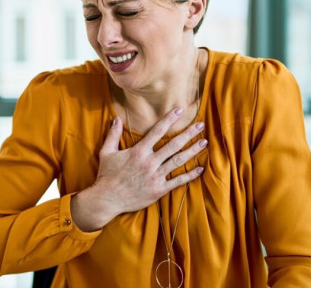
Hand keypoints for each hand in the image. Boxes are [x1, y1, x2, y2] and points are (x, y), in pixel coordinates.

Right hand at [71, 109, 206, 230]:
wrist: (107, 199)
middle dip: (188, 134)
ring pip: (178, 161)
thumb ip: (113, 135)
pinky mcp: (158, 190)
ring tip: (204, 143)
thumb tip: (116, 119)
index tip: (180, 110)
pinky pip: (177, 181)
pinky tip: (200, 169)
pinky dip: (190, 175)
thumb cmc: (106, 175)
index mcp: (138, 151)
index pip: (157, 131)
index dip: (169, 119)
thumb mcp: (107, 152)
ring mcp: (155, 176)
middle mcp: (149, 162)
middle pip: (173, 145)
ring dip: (192, 151)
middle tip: (200, 125)